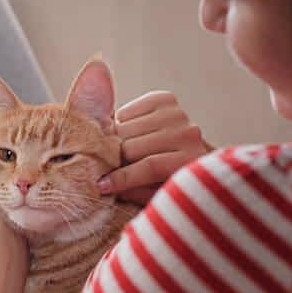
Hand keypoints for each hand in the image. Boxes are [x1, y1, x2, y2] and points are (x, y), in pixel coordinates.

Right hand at [97, 91, 211, 204]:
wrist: (188, 151)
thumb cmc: (170, 178)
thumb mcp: (157, 194)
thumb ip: (135, 191)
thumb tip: (105, 185)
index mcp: (190, 160)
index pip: (150, 165)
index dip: (122, 177)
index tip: (101, 185)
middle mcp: (187, 133)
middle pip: (132, 146)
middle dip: (116, 158)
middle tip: (110, 165)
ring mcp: (176, 113)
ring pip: (125, 128)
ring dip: (118, 140)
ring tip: (121, 149)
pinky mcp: (165, 99)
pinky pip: (125, 112)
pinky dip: (121, 123)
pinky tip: (129, 133)